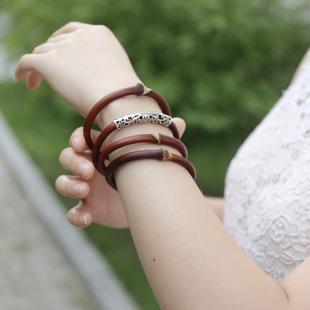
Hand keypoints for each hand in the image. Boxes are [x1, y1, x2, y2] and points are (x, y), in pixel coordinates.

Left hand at [15, 21, 140, 115]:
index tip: (60, 56)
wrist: (120, 101)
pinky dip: (23, 70)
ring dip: (38, 67)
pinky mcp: (47, 62)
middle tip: (50, 73)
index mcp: (99, 33)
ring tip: (36, 82)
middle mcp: (79, 36)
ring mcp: (62, 47)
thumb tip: (92, 76)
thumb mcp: (116, 71)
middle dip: (52, 56)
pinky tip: (23, 79)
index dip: (63, 43)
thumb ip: (102, 65)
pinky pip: (27, 62)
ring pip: (41, 53)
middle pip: (56, 42)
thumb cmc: (124, 95)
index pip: (73, 32)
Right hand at [55, 117, 186, 228]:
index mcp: (103, 150)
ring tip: (84, 190)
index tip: (82, 144)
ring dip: (69, 185)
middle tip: (89, 171)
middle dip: (73, 161)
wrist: (152, 203)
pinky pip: (73, 212)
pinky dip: (75, 215)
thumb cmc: (149, 173)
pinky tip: (86, 218)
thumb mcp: (153, 156)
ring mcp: (88, 189)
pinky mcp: (90, 209)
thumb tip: (180, 122)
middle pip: (68, 157)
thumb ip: (161, 140)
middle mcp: (91, 166)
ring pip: (64, 182)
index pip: (82, 138)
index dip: (77, 139)